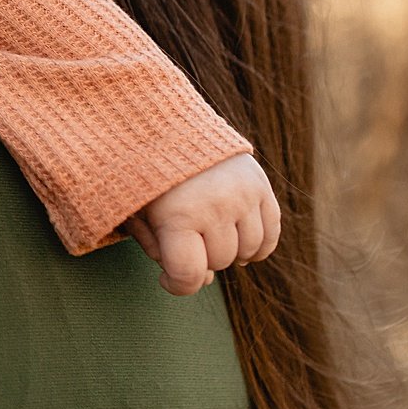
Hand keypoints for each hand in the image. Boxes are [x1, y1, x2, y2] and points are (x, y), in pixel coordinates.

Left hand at [123, 153, 281, 295]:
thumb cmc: (145, 176)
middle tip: (185, 238)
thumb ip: (161, 252)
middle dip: (201, 258)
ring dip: (231, 251)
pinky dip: (259, 244)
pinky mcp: (260, 184)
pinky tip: (239, 238)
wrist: (165, 123)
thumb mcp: (136, 212)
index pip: (189, 275)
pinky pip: (271, 233)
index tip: (167, 278)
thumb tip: (207, 279)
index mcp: (177, 216)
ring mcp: (243, 195)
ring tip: (210, 236)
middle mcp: (215, 206)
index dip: (177, 285)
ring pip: (249, 251)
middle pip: (219, 262)